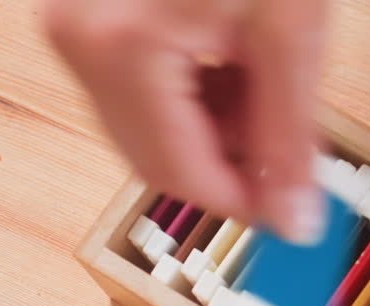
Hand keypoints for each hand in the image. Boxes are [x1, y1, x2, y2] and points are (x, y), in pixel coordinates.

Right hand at [43, 0, 325, 238]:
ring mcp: (77, 29)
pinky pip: (142, 93)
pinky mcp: (91, 21)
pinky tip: (234, 60)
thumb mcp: (291, 34)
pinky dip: (197, 95)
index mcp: (121, 48)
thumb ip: (290, 139)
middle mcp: (79, 40)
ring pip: (152, 130)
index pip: (180, 175)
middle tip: (287, 136)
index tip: (293, 203)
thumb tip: (293, 219)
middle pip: (158, 158)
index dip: (245, 198)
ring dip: (216, 127)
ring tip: (262, 76)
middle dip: (231, 157)